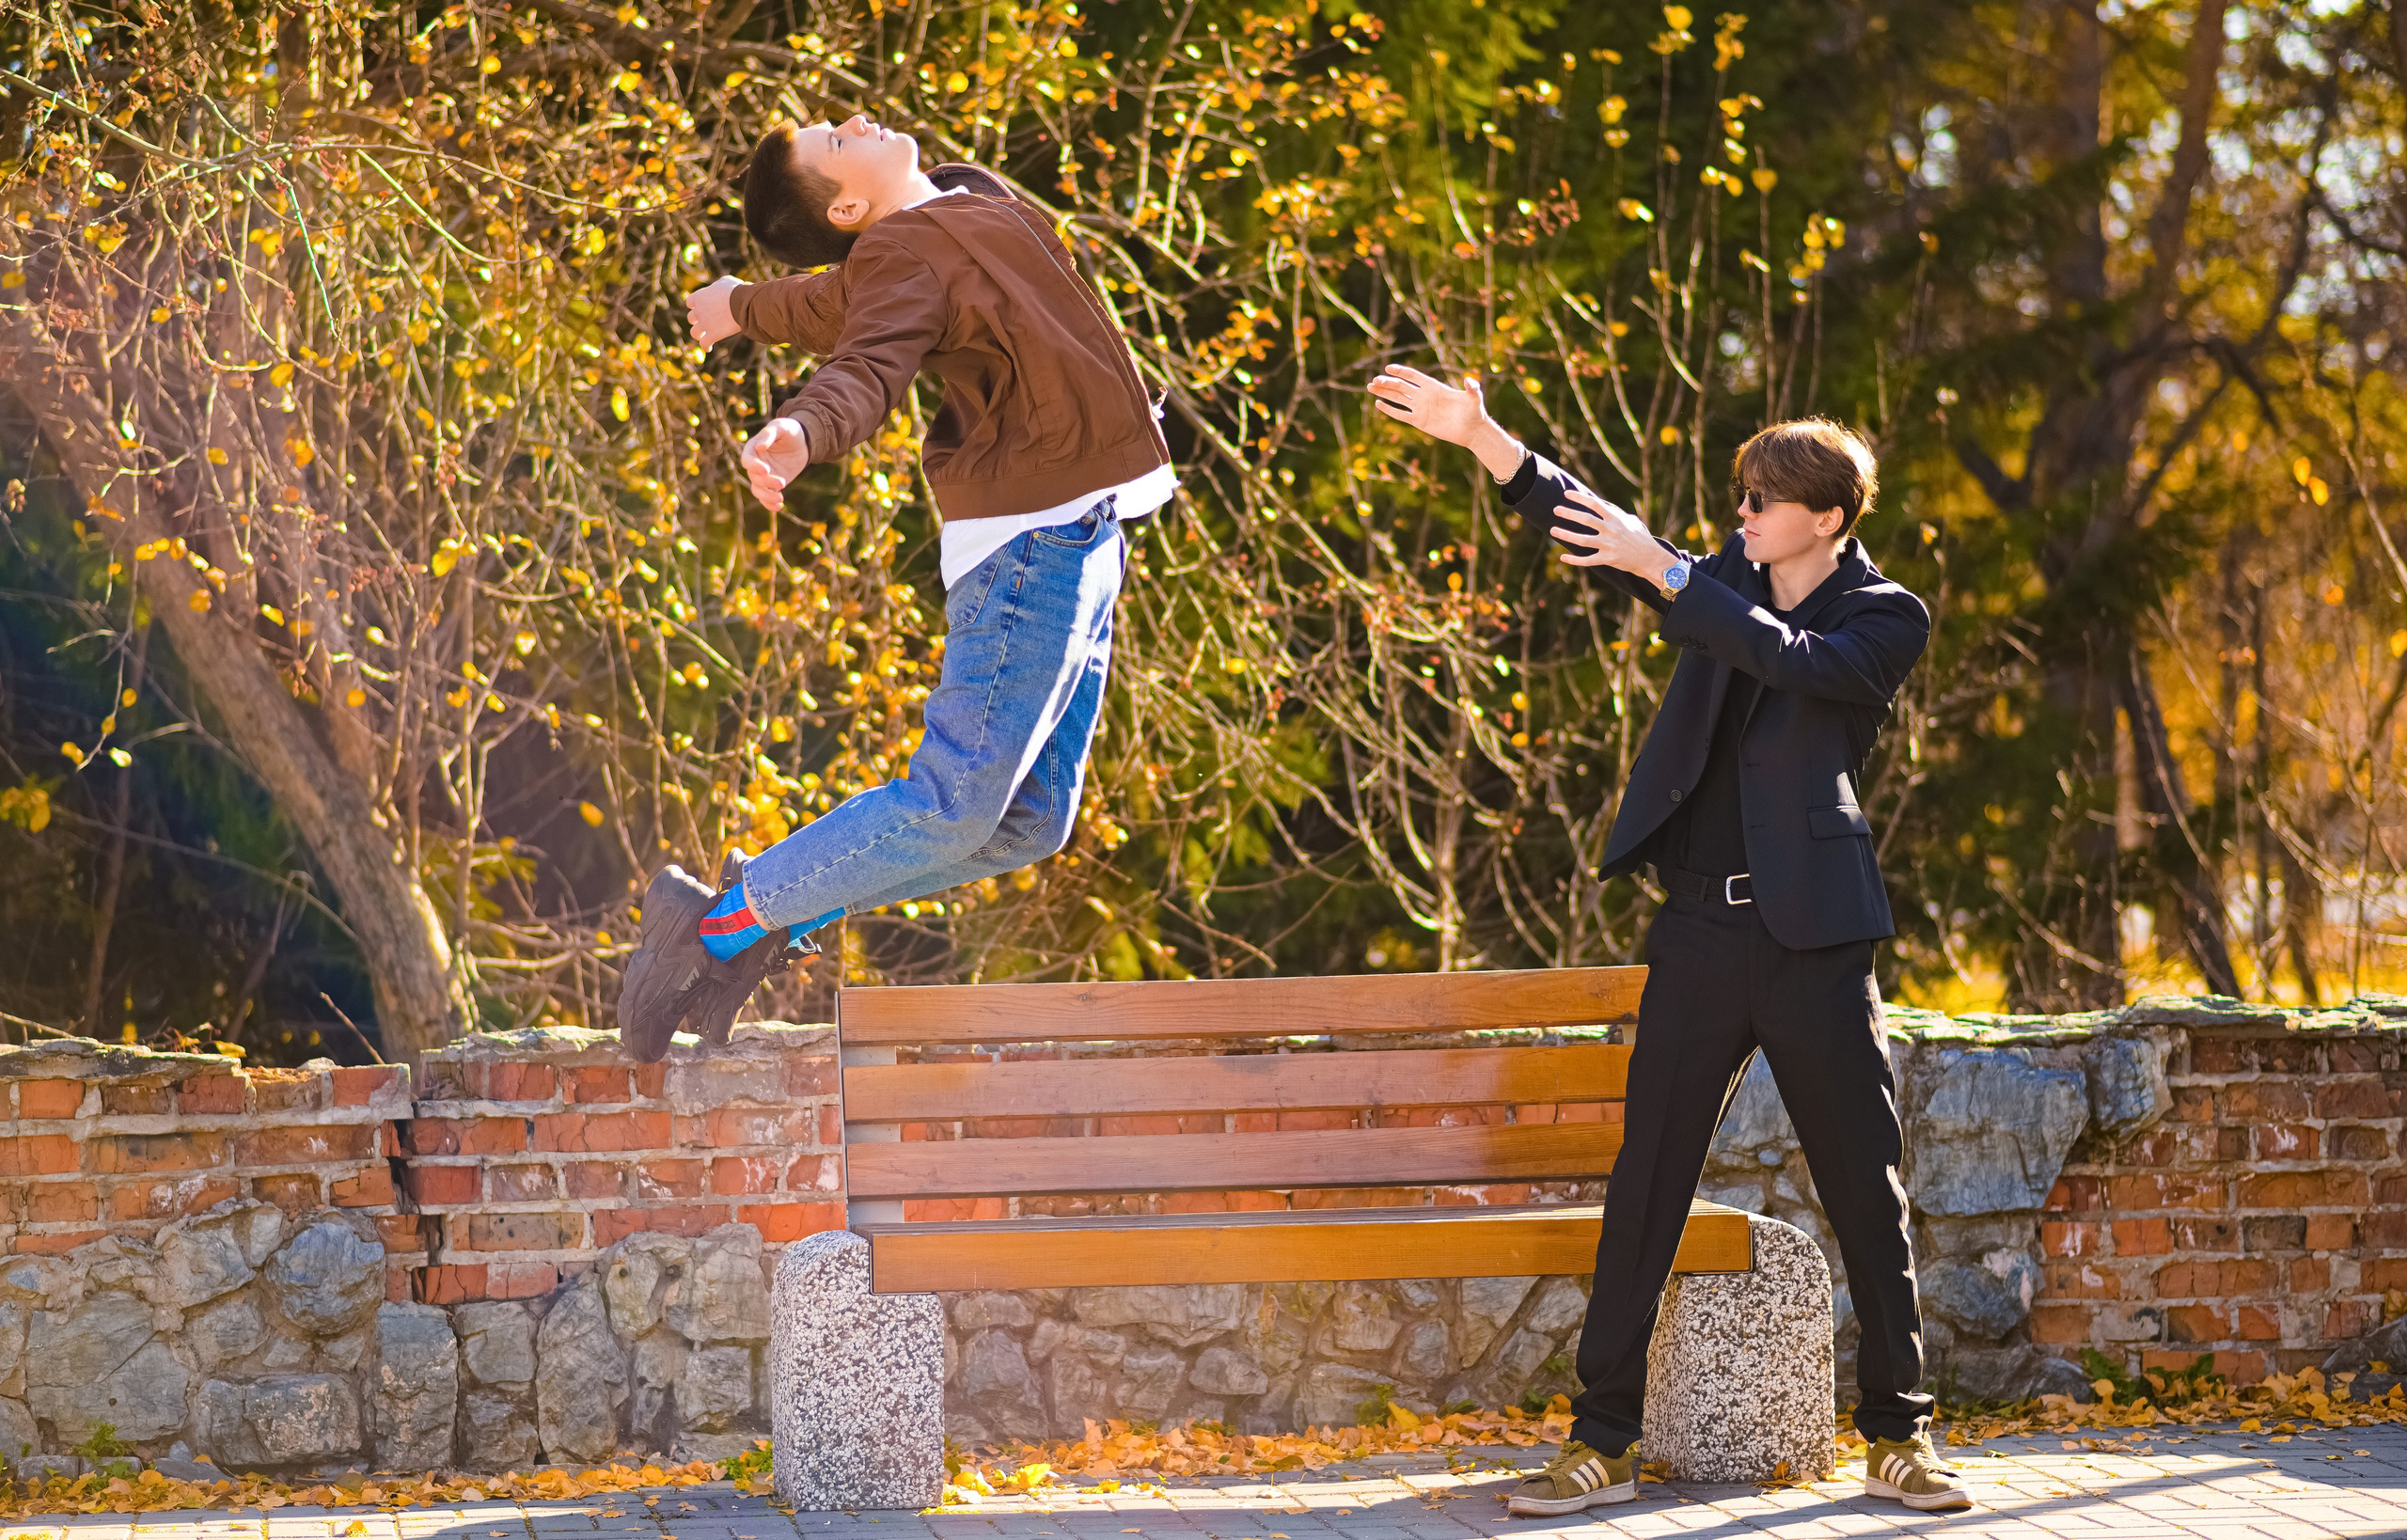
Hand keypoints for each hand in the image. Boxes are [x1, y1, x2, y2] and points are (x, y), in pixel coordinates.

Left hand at [687, 275, 742, 346]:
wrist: (742, 304)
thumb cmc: (736, 291)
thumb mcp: (726, 281)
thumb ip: (718, 285)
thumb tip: (720, 287)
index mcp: (699, 297)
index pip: (689, 303)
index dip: (694, 306)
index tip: (700, 308)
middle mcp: (698, 311)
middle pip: (691, 318)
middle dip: (697, 320)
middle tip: (705, 322)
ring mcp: (704, 324)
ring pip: (694, 333)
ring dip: (698, 335)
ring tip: (704, 336)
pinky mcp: (712, 335)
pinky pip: (704, 344)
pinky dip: (705, 346)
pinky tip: (709, 348)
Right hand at [740, 419, 808, 510]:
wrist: (803, 442)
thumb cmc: (790, 431)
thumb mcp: (781, 427)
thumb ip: (769, 434)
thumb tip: (759, 447)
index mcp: (753, 448)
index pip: (747, 460)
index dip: (754, 466)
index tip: (766, 470)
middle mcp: (756, 464)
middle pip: (753, 477)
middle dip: (766, 482)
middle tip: (782, 482)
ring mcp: (763, 476)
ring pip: (758, 490)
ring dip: (766, 496)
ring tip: (780, 499)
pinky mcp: (772, 484)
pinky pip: (766, 497)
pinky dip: (770, 504)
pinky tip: (779, 507)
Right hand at [1368, 364, 1489, 446]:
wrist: (1472, 430)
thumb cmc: (1474, 412)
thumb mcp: (1474, 398)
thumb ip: (1472, 388)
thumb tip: (1469, 381)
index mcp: (1433, 386)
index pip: (1413, 375)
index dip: (1400, 371)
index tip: (1388, 368)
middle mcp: (1424, 395)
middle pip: (1401, 386)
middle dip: (1387, 383)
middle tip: (1374, 381)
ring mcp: (1420, 408)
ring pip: (1398, 398)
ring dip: (1384, 392)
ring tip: (1370, 387)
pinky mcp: (1419, 421)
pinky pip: (1401, 414)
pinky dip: (1390, 409)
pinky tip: (1379, 404)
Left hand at [1552, 486, 1670, 574]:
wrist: (1650, 558)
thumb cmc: (1641, 538)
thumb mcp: (1633, 521)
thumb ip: (1618, 514)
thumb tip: (1607, 508)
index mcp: (1616, 519)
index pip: (1594, 504)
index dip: (1580, 498)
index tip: (1566, 494)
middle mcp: (1610, 530)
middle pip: (1585, 520)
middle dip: (1569, 513)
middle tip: (1555, 509)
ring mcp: (1608, 545)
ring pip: (1582, 540)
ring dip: (1565, 534)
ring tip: (1552, 530)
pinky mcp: (1607, 559)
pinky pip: (1587, 560)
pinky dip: (1574, 560)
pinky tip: (1563, 558)